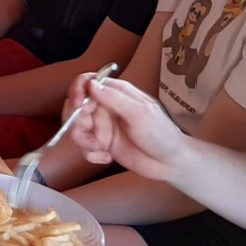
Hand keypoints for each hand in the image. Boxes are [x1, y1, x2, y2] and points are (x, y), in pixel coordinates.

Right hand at [65, 76, 189, 181]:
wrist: (169, 163)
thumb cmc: (161, 134)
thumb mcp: (140, 113)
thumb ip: (115, 98)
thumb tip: (92, 84)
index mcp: (116, 93)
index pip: (88, 83)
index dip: (78, 91)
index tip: (77, 105)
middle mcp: (106, 107)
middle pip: (76, 106)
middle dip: (78, 121)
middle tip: (90, 133)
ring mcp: (102, 126)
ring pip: (76, 128)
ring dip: (84, 141)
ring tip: (101, 149)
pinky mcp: (101, 144)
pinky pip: (83, 147)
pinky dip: (90, 154)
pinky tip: (106, 158)